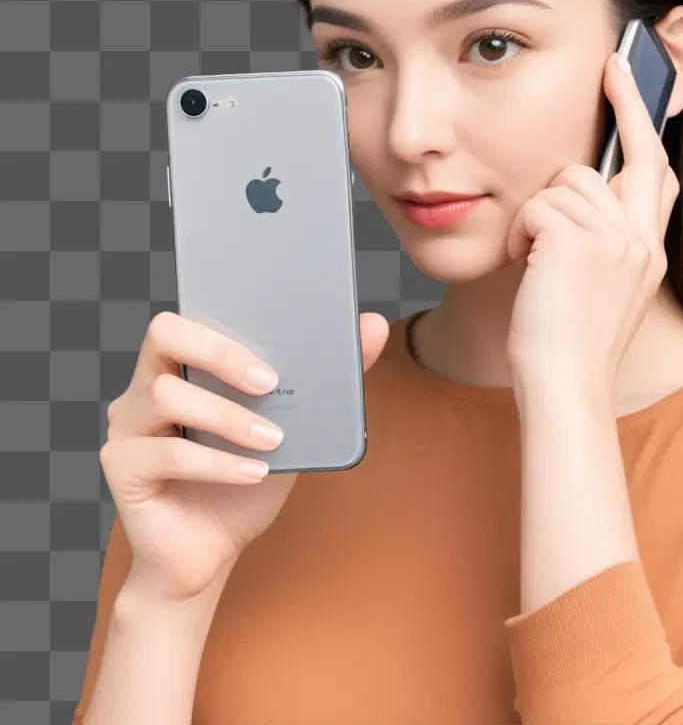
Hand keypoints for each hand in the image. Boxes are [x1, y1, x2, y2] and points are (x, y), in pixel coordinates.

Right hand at [100, 310, 389, 602]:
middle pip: (166, 334)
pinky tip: (253, 473)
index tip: (276, 328)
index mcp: (185, 364)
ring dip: (228, 416)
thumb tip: (374, 324)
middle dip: (221, 351)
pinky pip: (166, 454)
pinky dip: (217, 462)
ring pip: (166, 394)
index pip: (191, 314)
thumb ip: (331, 376)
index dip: (228, 316)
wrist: (212, 553)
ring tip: (272, 438)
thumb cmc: (249, 479)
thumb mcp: (299, 425)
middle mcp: (146, 385)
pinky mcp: (122, 468)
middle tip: (271, 381)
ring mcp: (128, 426)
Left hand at [505, 51, 678, 408]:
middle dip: (628, 102)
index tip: (635, 87)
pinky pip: (537, 205)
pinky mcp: (580, 241)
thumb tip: (576, 196)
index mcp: (650, 252)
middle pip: (636, 155)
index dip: (648, 127)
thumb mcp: (599, 289)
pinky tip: (522, 266)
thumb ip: (600, 242)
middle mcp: (644, 241)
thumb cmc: (566, 345)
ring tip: (531, 259)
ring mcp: (619, 240)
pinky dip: (520, 233)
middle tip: (614, 61)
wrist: (563, 388)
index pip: (658, 174)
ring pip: (567, 182)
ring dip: (538, 214)